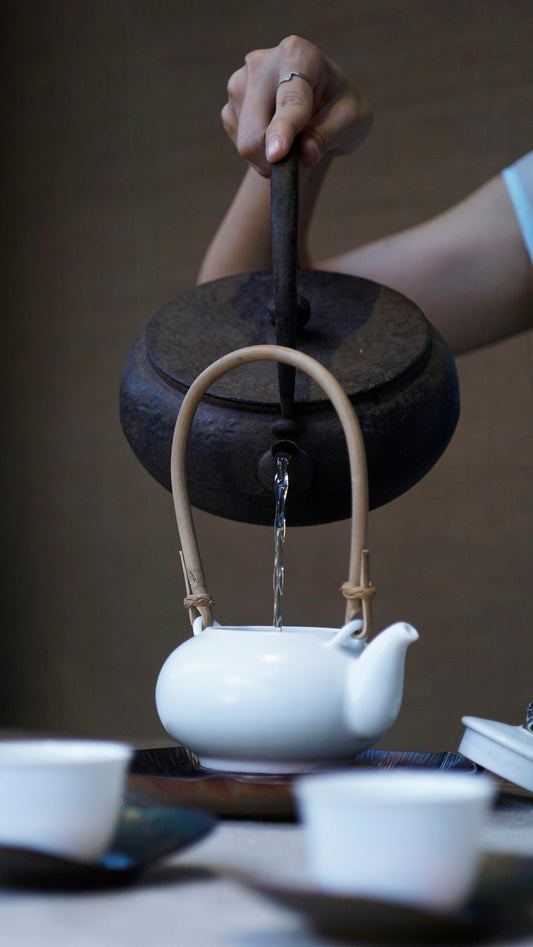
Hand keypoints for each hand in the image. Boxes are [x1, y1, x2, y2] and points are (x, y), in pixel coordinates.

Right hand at [221, 35, 372, 175]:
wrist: (319, 104)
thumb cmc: (339, 106)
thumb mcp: (350, 120)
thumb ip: (328, 135)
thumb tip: (305, 154)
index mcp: (297, 55)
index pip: (289, 101)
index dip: (283, 130)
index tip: (277, 154)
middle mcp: (261, 63)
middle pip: (255, 130)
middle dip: (273, 160)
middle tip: (296, 168)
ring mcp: (239, 84)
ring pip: (245, 143)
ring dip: (269, 158)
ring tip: (293, 144)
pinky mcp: (230, 106)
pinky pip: (239, 144)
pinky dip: (259, 154)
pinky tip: (276, 137)